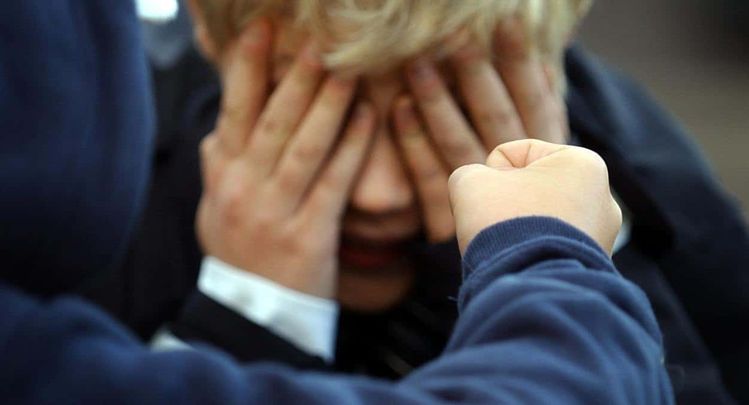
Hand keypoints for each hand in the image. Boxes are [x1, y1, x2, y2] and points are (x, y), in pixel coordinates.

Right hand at [196, 20, 375, 297]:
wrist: (251, 313)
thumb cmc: (239, 252)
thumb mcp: (214, 208)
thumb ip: (217, 166)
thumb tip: (217, 130)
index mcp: (222, 175)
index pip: (233, 110)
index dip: (247, 67)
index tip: (261, 30)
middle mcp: (242, 187)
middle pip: (272, 121)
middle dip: (296, 77)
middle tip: (319, 40)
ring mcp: (274, 211)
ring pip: (304, 147)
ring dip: (328, 104)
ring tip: (349, 69)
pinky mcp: (307, 234)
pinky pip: (332, 183)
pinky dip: (352, 148)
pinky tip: (369, 119)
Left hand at [392, 21, 567, 242]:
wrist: (530, 276)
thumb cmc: (544, 214)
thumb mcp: (556, 165)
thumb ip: (543, 118)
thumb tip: (546, 65)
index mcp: (549, 161)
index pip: (536, 104)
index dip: (521, 64)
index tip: (508, 25)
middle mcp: (519, 178)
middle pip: (495, 118)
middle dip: (476, 75)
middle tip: (455, 36)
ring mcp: (485, 201)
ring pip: (459, 143)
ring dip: (437, 102)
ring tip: (415, 64)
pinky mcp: (452, 222)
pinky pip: (430, 179)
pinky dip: (414, 145)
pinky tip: (399, 111)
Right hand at [449, 139, 621, 255]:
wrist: (530, 287)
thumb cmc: (504, 224)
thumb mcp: (470, 181)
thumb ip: (470, 173)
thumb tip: (482, 195)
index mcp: (583, 163)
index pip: (513, 155)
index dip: (490, 176)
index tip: (494, 201)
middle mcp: (603, 198)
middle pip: (529, 189)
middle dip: (507, 205)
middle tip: (499, 226)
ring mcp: (601, 237)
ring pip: (537, 221)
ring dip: (517, 230)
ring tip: (512, 248)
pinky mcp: (593, 267)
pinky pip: (546, 249)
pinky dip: (531, 254)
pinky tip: (525, 266)